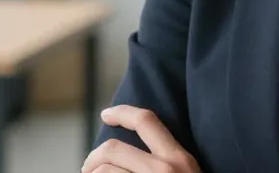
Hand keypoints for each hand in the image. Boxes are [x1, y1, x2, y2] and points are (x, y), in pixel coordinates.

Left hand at [82, 105, 200, 172]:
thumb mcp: (191, 172)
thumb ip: (171, 159)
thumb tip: (140, 153)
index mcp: (180, 158)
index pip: (146, 121)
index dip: (122, 112)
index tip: (106, 114)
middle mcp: (162, 169)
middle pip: (113, 148)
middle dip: (94, 156)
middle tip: (88, 166)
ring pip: (104, 171)